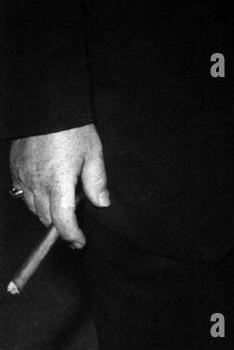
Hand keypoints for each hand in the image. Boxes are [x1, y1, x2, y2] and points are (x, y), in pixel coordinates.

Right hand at [9, 125, 108, 246]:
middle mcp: (37, 184)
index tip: (79, 241)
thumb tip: (102, 203)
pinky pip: (22, 194)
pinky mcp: (15, 170)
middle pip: (46, 218)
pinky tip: (46, 190)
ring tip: (63, 204)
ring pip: (32, 208)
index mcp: (59, 182)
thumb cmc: (73, 128)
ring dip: (47, 212)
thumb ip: (97, 181)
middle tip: (76, 223)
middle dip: (61, 225)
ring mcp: (23, 177)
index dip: (71, 235)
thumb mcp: (93, 152)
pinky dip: (34, 199)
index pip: (63, 221)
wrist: (46, 107)